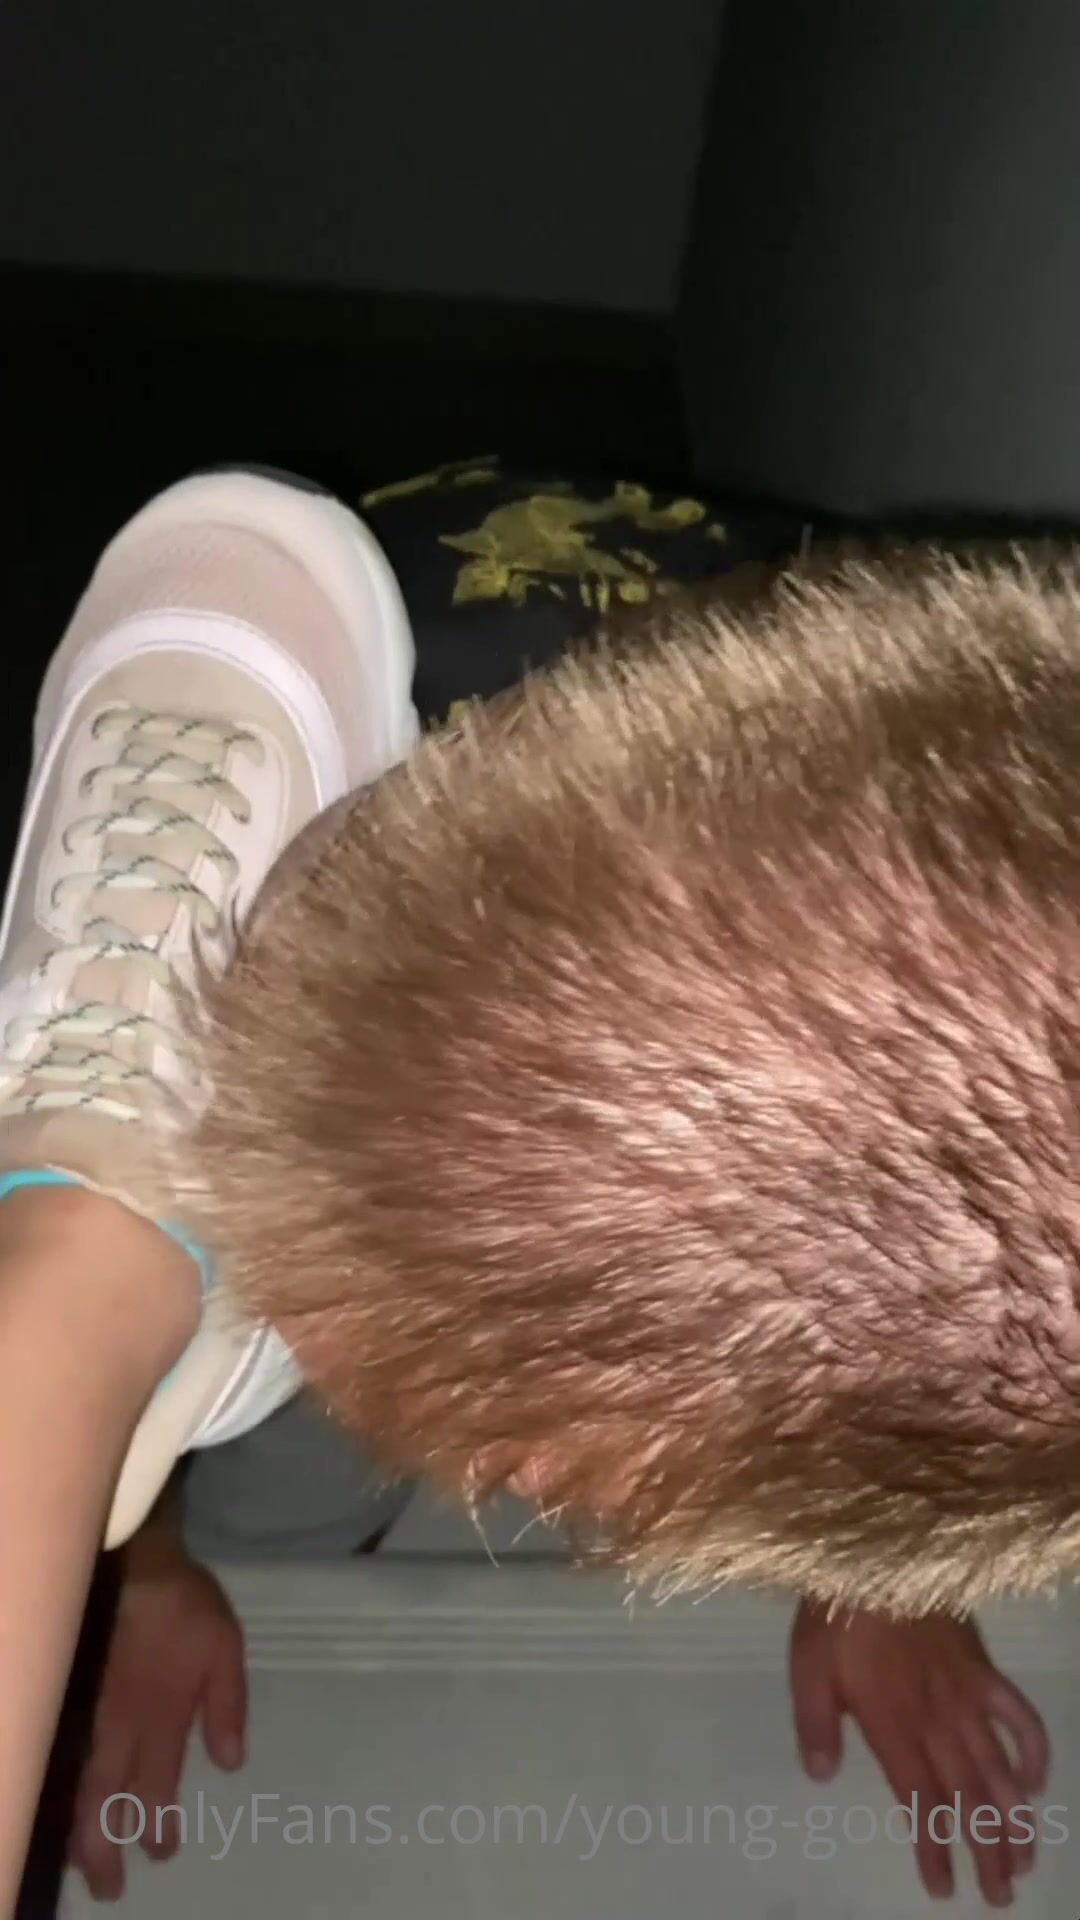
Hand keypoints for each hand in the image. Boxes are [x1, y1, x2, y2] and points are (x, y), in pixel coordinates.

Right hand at [68, 1507, 245, 1900]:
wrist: (131, 1565)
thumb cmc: (183, 1607)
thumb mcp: (225, 1649)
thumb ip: (226, 1707)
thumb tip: (231, 1763)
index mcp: (159, 1720)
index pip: (156, 1788)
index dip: (156, 1826)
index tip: (159, 1855)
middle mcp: (119, 1728)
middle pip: (107, 1803)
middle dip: (106, 1850)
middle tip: (109, 1888)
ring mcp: (89, 1716)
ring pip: (76, 1787)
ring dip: (78, 1831)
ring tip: (80, 1863)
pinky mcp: (71, 1699)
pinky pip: (61, 1758)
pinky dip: (60, 1791)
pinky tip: (59, 1809)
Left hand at [789, 1600, 1048, 1907]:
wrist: (877, 1555)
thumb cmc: (837, 1612)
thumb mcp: (807, 1666)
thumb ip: (816, 1724)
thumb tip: (821, 1777)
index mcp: (893, 1727)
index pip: (920, 1801)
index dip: (933, 1848)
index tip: (943, 1889)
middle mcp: (937, 1722)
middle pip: (968, 1798)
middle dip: (985, 1851)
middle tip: (1001, 1896)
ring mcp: (968, 1697)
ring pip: (998, 1770)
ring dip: (1014, 1819)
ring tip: (1025, 1862)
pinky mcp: (985, 1670)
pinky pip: (1019, 1718)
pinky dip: (1032, 1752)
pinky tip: (1033, 1782)